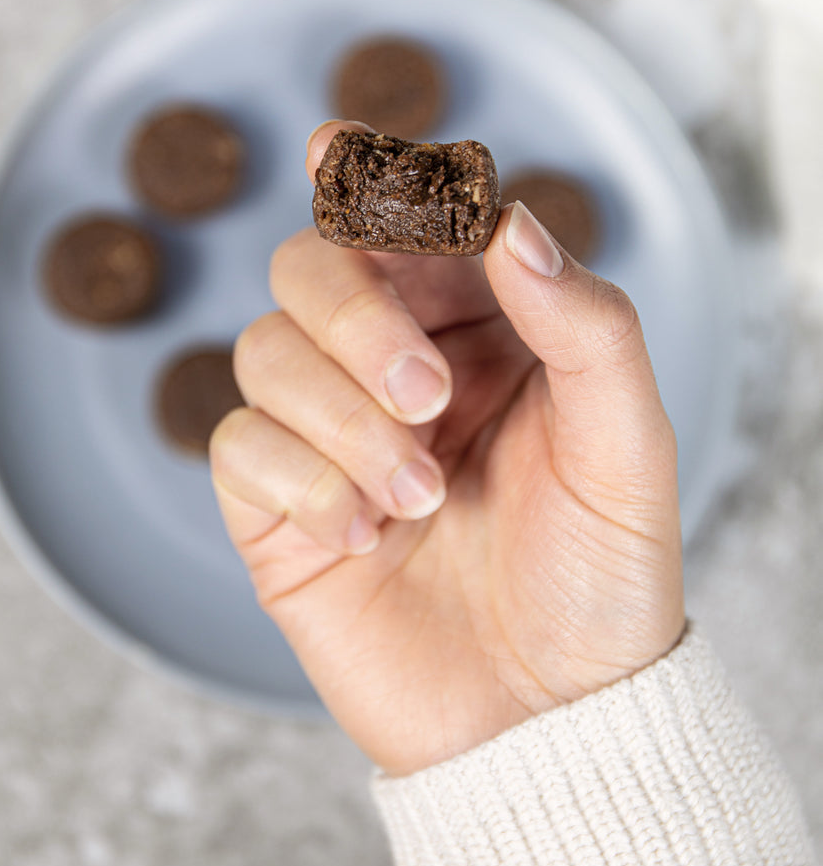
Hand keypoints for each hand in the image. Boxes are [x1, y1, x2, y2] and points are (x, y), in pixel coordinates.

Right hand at [211, 122, 683, 775]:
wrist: (548, 718)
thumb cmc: (599, 574)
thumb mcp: (627, 443)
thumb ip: (585, 320)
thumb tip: (512, 220)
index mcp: (481, 331)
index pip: (404, 226)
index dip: (364, 177)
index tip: (332, 146)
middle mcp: (394, 368)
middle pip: (310, 270)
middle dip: (357, 318)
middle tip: (428, 397)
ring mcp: (328, 437)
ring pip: (263, 352)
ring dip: (341, 419)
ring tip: (417, 498)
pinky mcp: (277, 509)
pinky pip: (237, 449)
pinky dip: (300, 481)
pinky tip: (363, 535)